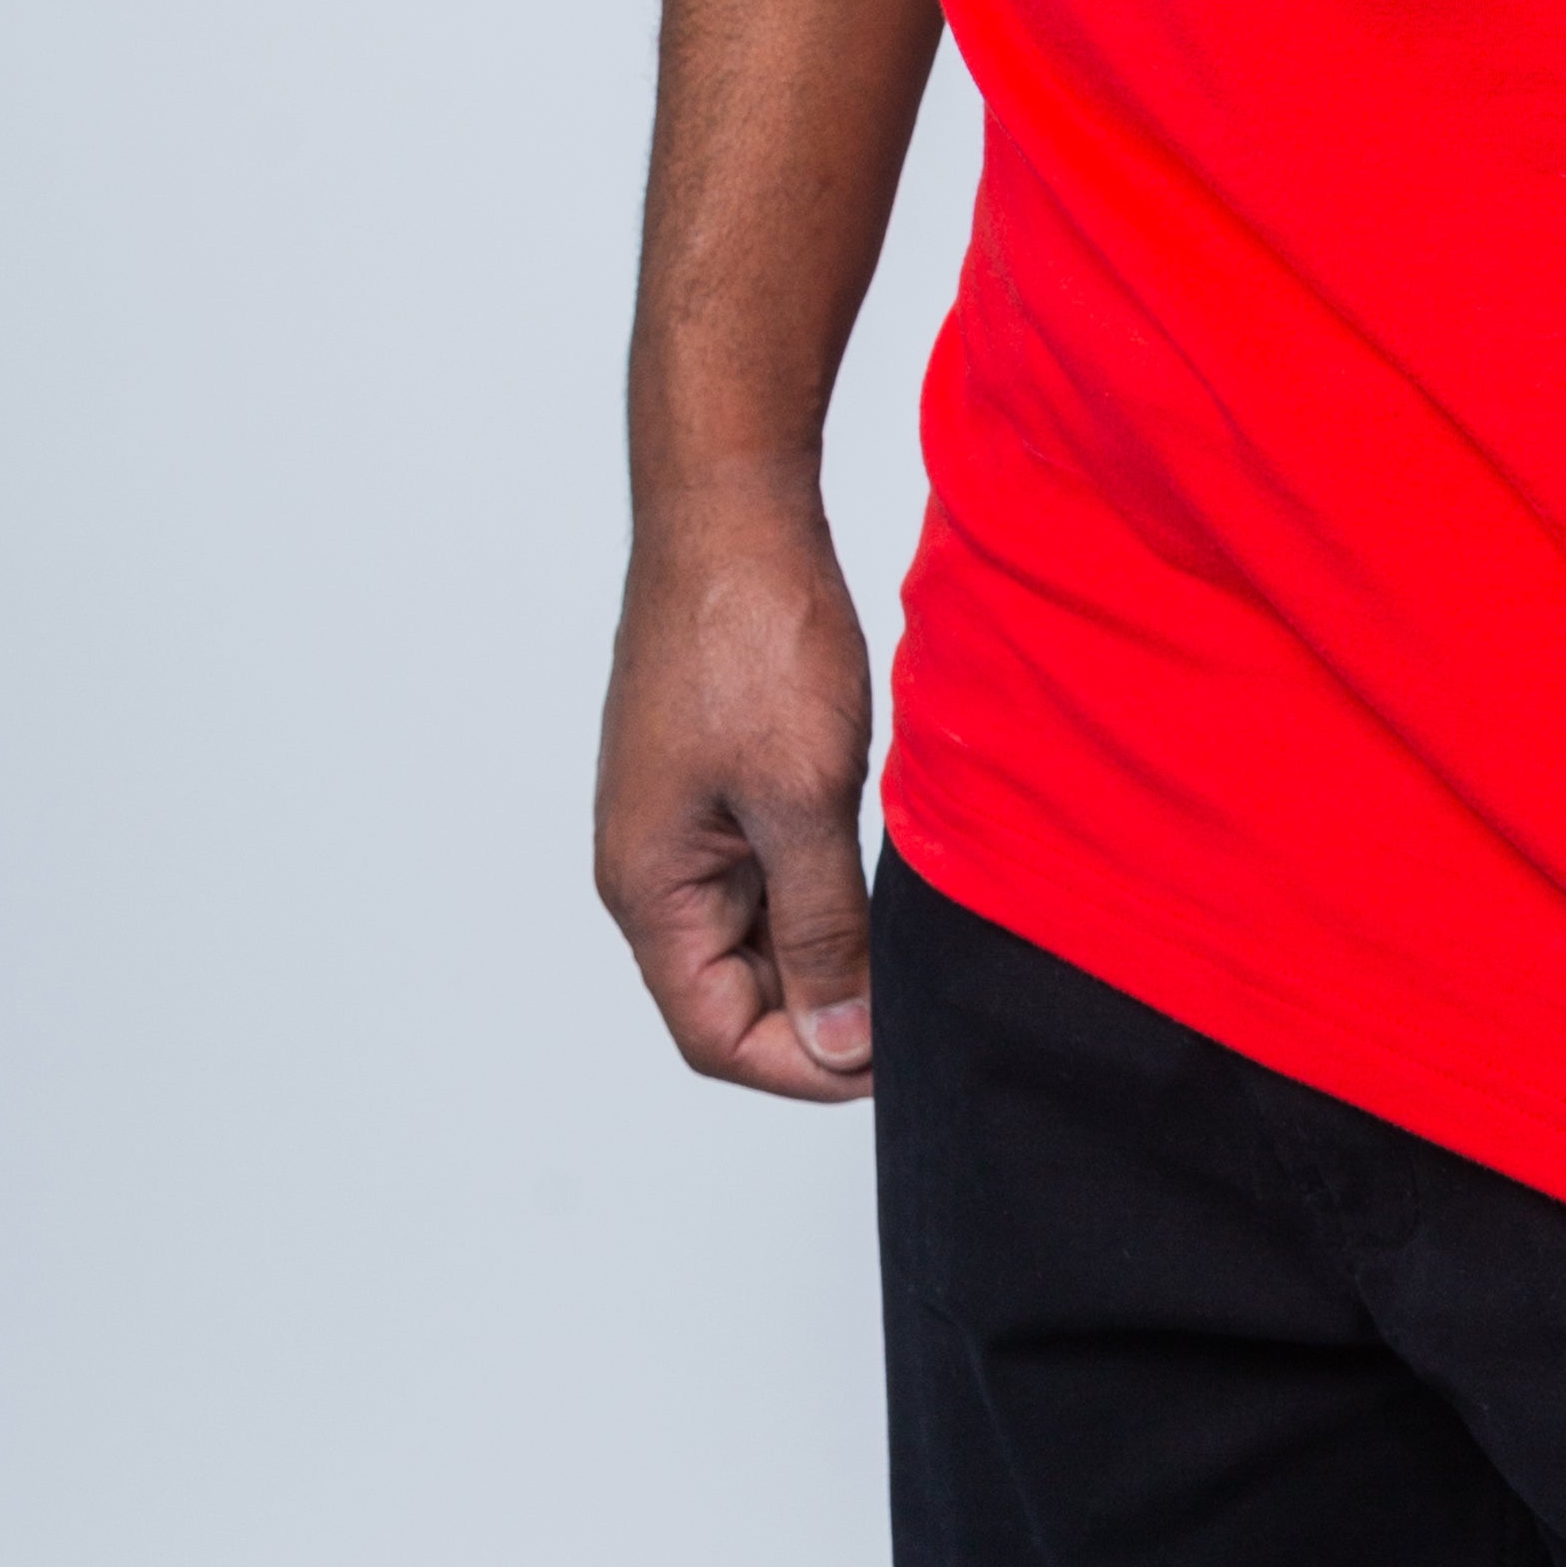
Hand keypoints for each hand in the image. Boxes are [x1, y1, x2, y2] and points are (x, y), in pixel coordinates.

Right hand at [595, 471, 880, 1100]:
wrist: (733, 502)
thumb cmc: (749, 634)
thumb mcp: (800, 798)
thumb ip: (821, 930)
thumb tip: (839, 1043)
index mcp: (649, 887)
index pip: (715, 1036)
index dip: (805, 1064)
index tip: (890, 1050)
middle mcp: (654, 863)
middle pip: (735, 991)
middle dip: (825, 1002)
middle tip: (917, 982)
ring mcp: (686, 814)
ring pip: (761, 925)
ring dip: (832, 935)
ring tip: (907, 915)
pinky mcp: (721, 770)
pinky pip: (771, 860)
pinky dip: (827, 874)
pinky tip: (884, 848)